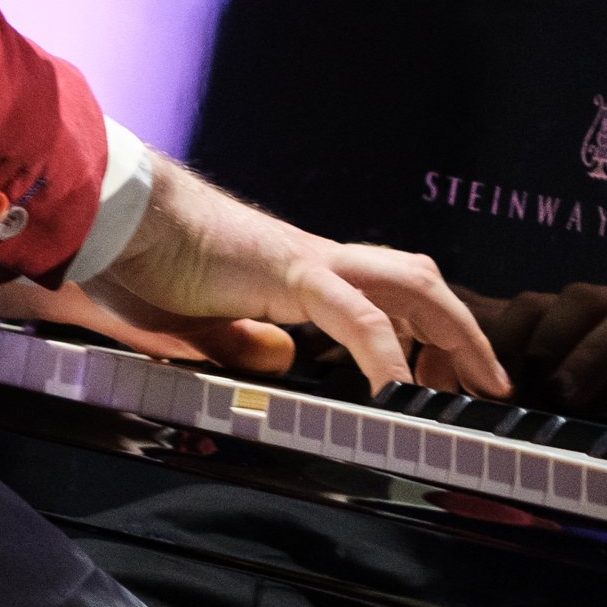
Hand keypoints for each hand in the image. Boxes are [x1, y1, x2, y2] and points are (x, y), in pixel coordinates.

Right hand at [93, 155, 508, 395]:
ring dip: (451, 333)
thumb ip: (239, 341)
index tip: (446, 382)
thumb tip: (281, 358)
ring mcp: (305, 258)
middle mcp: (314, 259)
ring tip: (474, 385)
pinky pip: (352, 313)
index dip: (425, 335)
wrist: (113, 214)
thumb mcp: (196, 325)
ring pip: (407, 283)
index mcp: (296, 273)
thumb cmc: (140, 262)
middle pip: (417, 281)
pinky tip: (396, 392)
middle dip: (464, 332)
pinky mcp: (286, 266)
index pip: (385, 296)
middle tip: (493, 386)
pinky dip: (384, 354)